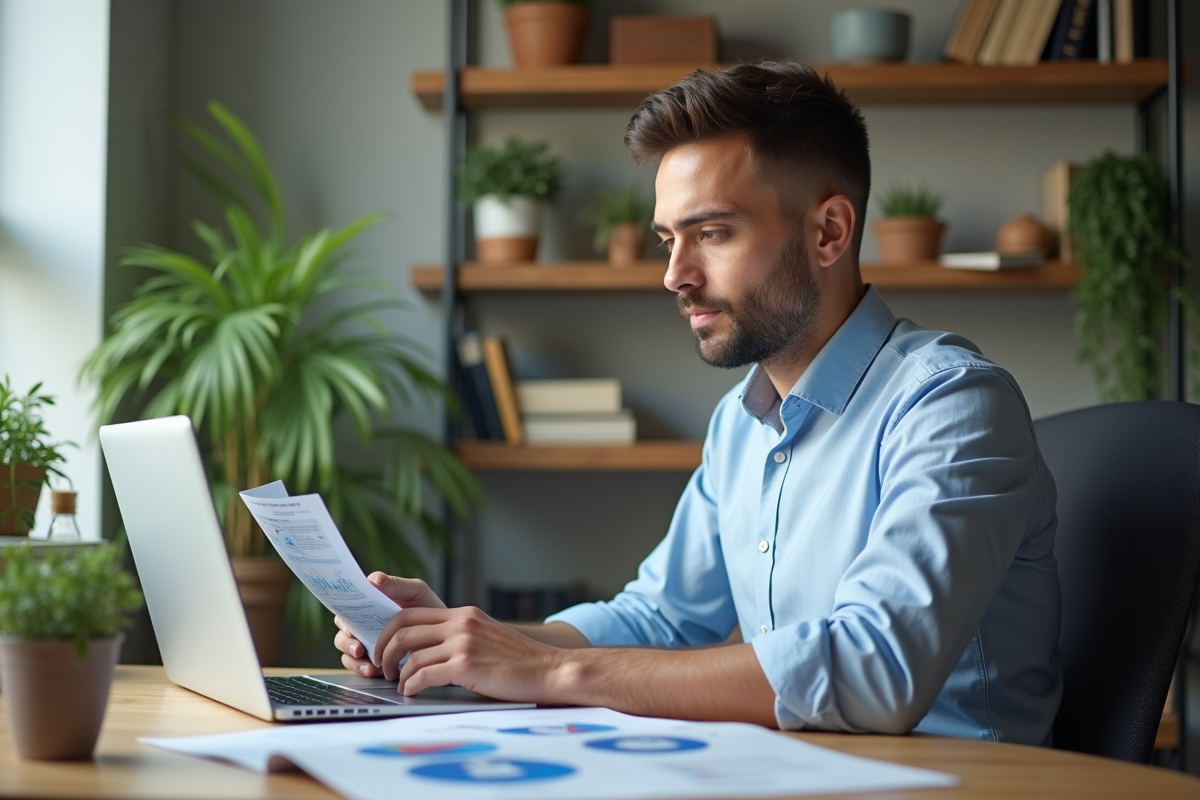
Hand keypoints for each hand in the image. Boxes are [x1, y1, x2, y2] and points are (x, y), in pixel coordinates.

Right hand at [333, 573, 446, 677]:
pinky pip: (358, 667)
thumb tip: (373, 579)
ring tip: (370, 665)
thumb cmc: (428, 607)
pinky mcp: (372, 660)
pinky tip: (373, 671)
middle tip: (358, 648)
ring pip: (347, 651)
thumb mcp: (416, 591)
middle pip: (342, 631)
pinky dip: (362, 670)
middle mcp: (363, 623)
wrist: (445, 633)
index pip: (345, 607)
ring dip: (353, 659)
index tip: (349, 625)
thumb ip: (395, 585)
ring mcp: (366, 642)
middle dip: (346, 641)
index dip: (341, 615)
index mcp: (369, 604)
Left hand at [378, 605, 564, 701]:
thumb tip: (430, 652)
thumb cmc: (519, 661)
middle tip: (383, 667)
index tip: (385, 648)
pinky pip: (424, 674)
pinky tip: (412, 692)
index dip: (390, 631)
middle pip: (403, 628)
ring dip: (398, 672)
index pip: (411, 613)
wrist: (548, 670)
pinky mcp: (466, 665)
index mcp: (463, 614)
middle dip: (384, 649)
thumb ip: (460, 637)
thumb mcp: (486, 637)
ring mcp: (463, 643)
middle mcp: (461, 623)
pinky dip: (411, 685)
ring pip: (410, 653)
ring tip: (399, 684)